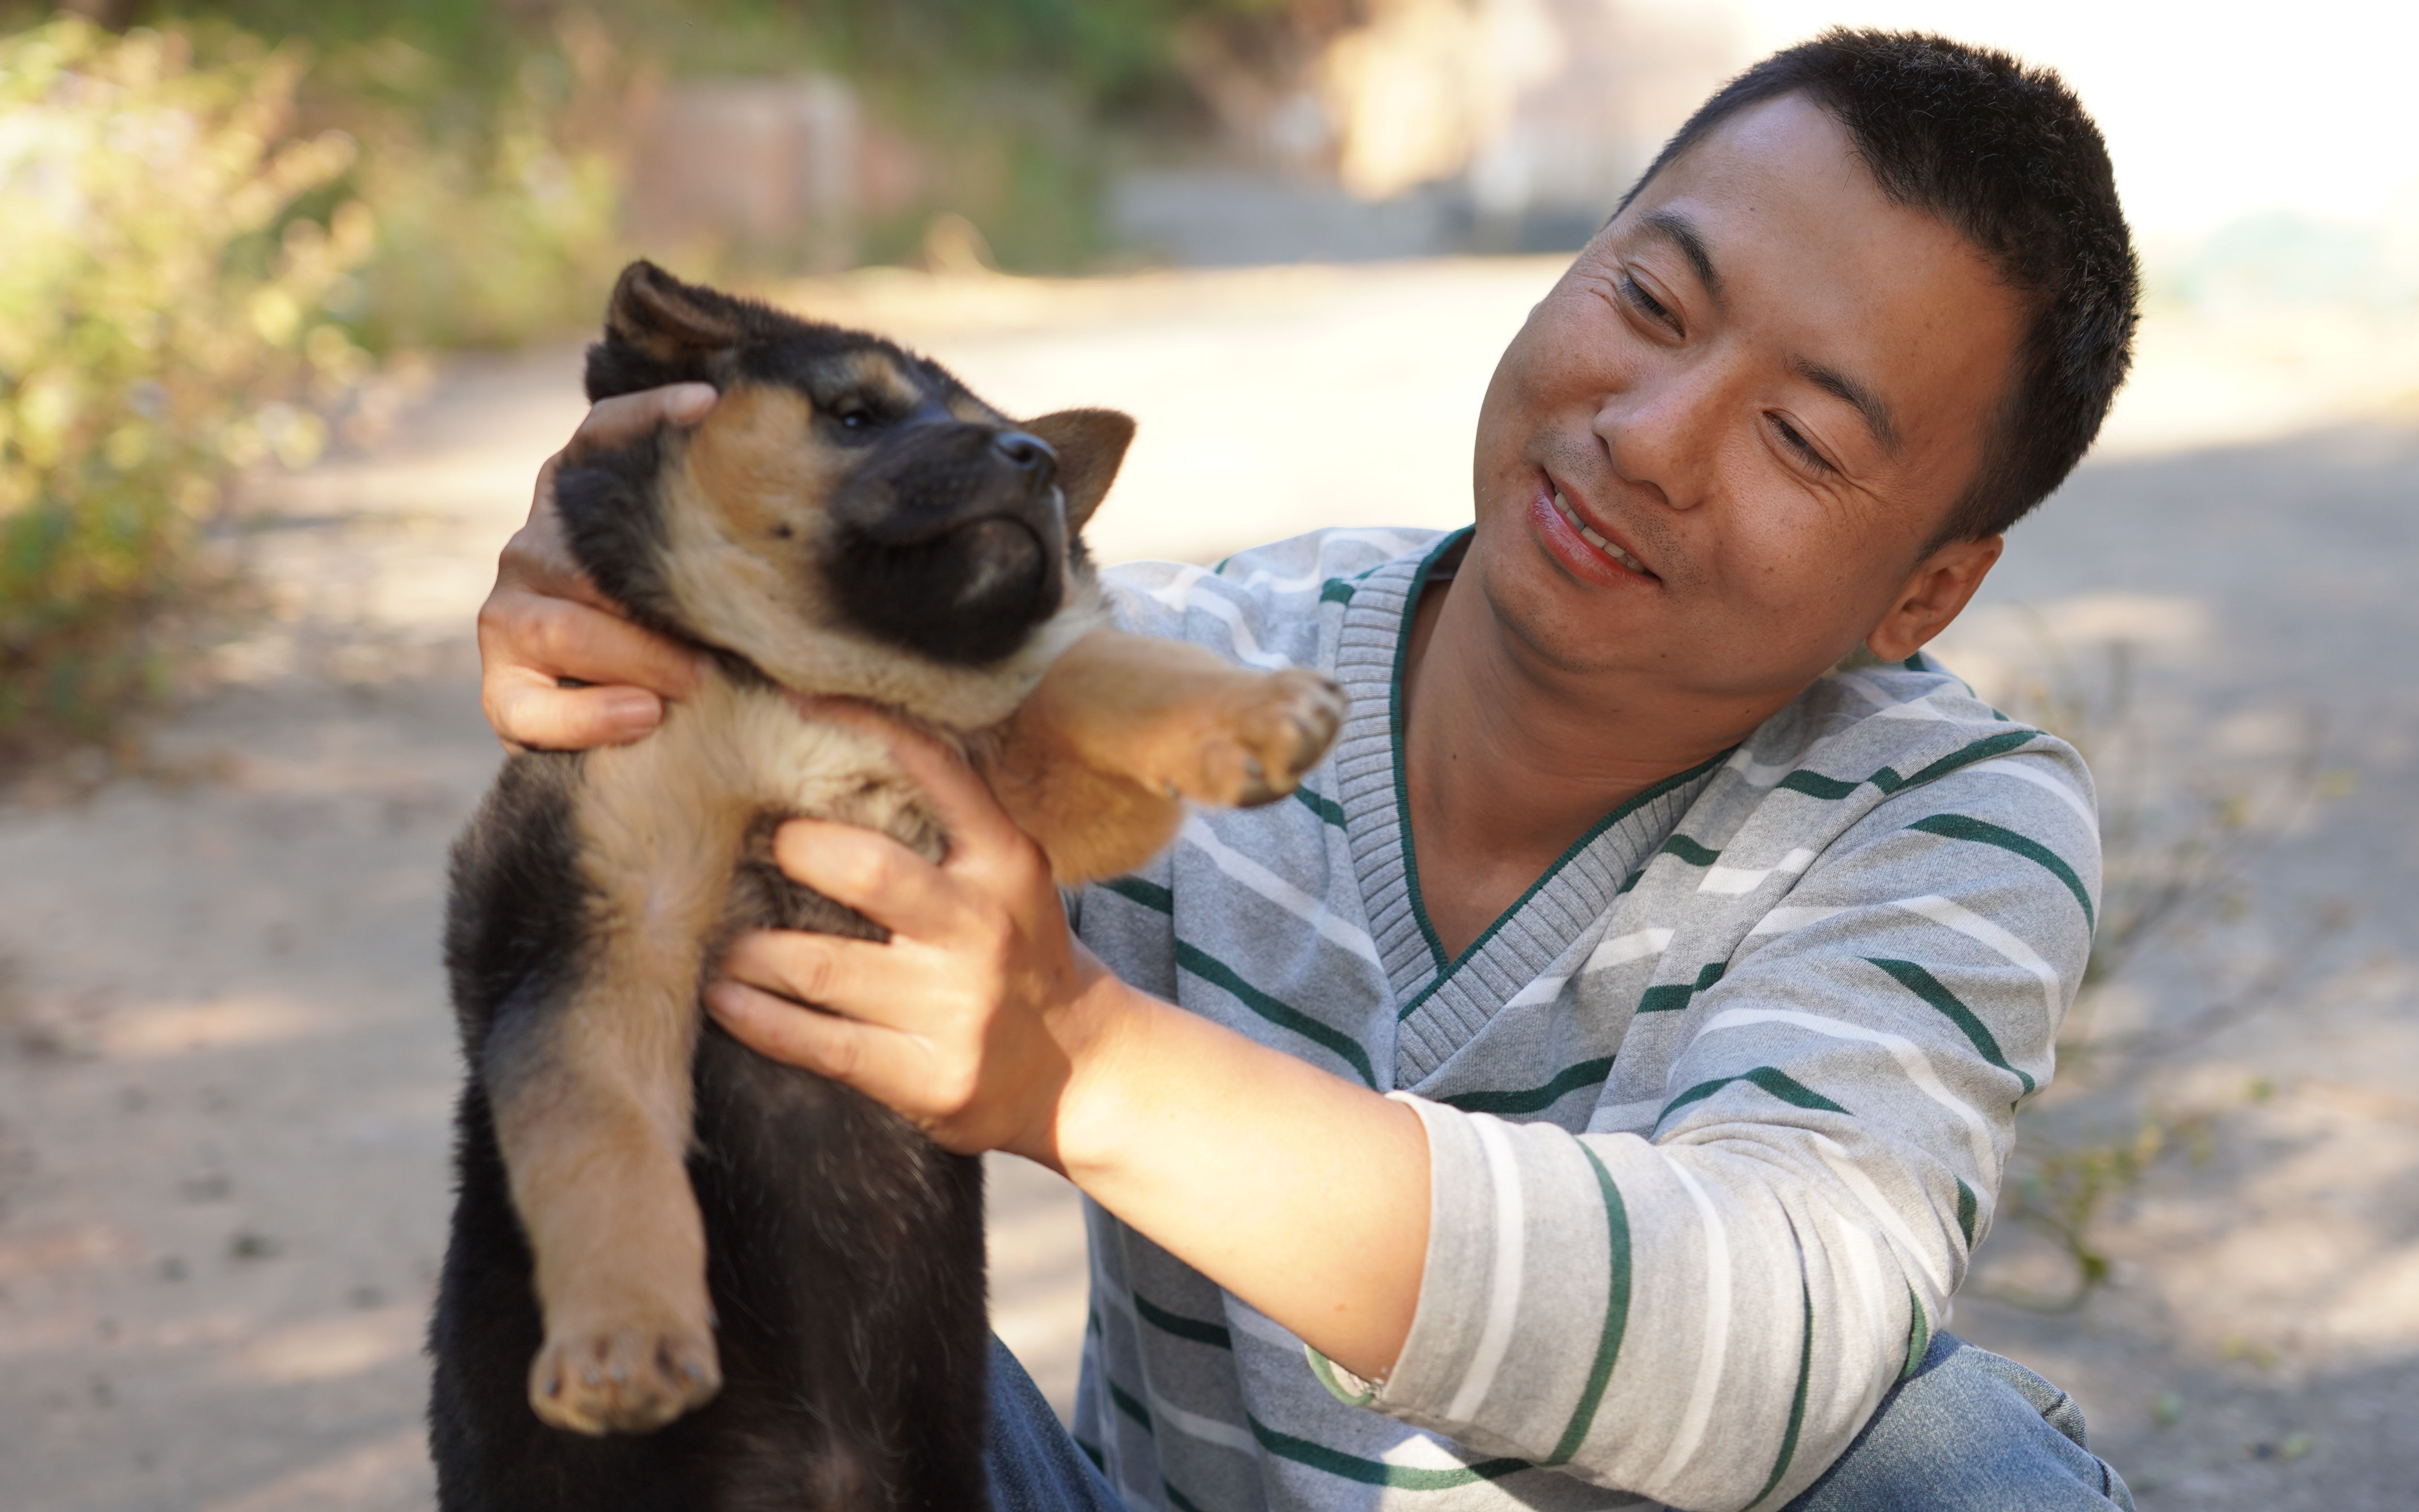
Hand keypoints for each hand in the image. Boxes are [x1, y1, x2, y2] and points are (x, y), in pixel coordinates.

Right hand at [478, 384, 718, 749]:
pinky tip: (646, 715)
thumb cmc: (694, 634)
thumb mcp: (717, 586)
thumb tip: (807, 530)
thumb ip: (736, 559)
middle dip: (663, 596)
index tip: (708, 405)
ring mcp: (510, 613)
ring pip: (564, 628)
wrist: (639, 721)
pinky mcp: (502, 686)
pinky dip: (591, 714)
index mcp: (580, 496)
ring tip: (701, 681)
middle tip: (737, 630)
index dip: (648, 415)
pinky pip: (529, 706)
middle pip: (589, 557)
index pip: (600, 434)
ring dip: (640, 656)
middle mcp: (537, 544)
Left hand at [704, 701, 1124, 1163]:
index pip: (935, 770)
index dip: (862, 727)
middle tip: (765, 851)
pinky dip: (757, 1018)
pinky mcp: (924, 1077)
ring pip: (818, 965)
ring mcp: (953, 1008)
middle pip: (865, 869)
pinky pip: (817, 1044)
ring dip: (749, 951)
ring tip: (721, 941)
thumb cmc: (1022, 956)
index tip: (796, 699)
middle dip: (795, 852)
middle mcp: (981, 929)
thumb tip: (834, 762)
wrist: (1083, 1072)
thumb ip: (946, 828)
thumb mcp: (1009, 877)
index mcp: (1006, 864)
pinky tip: (724, 999)